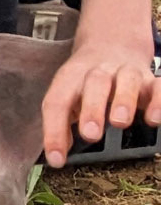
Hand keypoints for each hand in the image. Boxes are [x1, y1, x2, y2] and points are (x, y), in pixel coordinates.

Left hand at [42, 33, 158, 166]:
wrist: (112, 45)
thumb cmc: (86, 81)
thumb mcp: (68, 96)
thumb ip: (62, 123)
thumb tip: (57, 155)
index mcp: (71, 78)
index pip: (57, 101)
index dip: (53, 131)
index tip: (56, 159)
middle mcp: (99, 72)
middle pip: (94, 83)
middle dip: (92, 108)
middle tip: (90, 134)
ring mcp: (127, 73)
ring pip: (127, 80)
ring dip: (123, 101)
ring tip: (120, 122)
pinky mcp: (151, 81)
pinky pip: (159, 86)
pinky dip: (159, 102)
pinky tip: (154, 120)